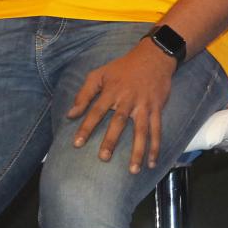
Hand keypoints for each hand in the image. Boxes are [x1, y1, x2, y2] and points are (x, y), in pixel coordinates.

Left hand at [66, 38, 176, 174]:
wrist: (153, 57)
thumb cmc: (123, 67)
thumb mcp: (100, 74)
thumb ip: (84, 93)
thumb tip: (70, 114)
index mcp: (111, 91)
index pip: (96, 111)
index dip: (86, 127)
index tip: (77, 144)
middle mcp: (127, 99)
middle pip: (119, 122)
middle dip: (111, 140)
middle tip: (104, 158)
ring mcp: (144, 105)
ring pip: (141, 130)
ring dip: (138, 150)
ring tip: (134, 170)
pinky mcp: (157, 108)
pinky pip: (157, 130)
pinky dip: (156, 146)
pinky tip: (152, 162)